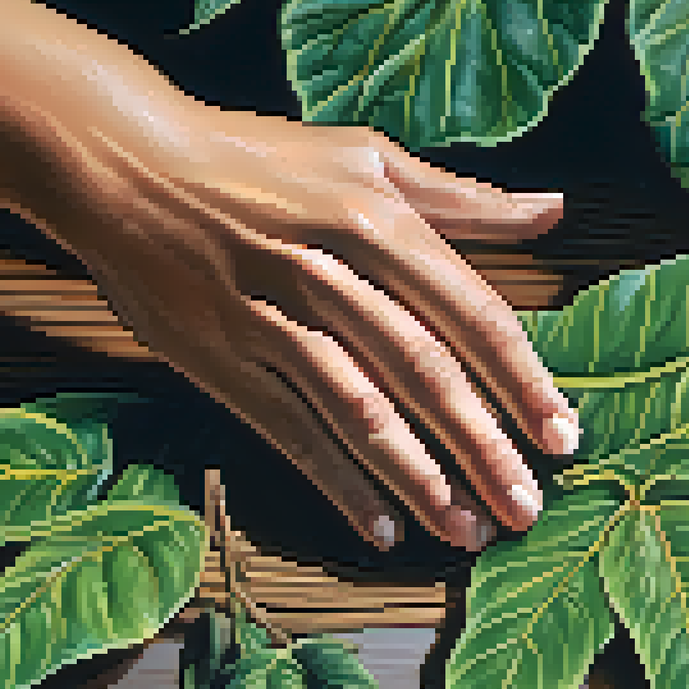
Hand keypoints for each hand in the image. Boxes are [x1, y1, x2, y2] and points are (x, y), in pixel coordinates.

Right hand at [33, 99, 580, 551]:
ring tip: (466, 531)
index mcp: (375, 217)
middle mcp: (327, 268)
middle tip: (525, 508)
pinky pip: (288, 429)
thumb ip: (462, 199)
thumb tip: (554, 212)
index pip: (470, 312)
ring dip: (417, 478)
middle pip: (422, 371)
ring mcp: (266, 317)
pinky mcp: (217, 357)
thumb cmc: (258, 159)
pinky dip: (336, 482)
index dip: (521, 379)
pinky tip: (380, 528)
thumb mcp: (365, 157)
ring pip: (358, 410)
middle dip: (482, 446)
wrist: (125, 161)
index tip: (563, 436)